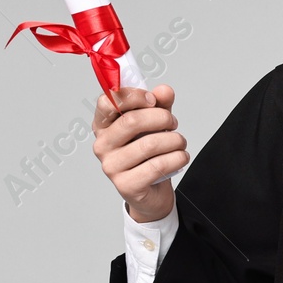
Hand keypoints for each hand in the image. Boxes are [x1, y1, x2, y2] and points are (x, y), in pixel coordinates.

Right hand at [92, 85, 187, 221]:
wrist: (151, 191)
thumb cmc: (149, 153)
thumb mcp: (155, 123)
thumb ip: (159, 104)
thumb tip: (164, 91)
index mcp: (103, 125)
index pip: (108, 101)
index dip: (134, 96)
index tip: (153, 100)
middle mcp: (102, 145)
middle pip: (132, 121)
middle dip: (162, 118)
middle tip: (173, 122)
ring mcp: (111, 166)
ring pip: (149, 144)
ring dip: (175, 140)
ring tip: (180, 142)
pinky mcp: (126, 185)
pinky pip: (158, 166)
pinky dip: (177, 158)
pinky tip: (181, 157)